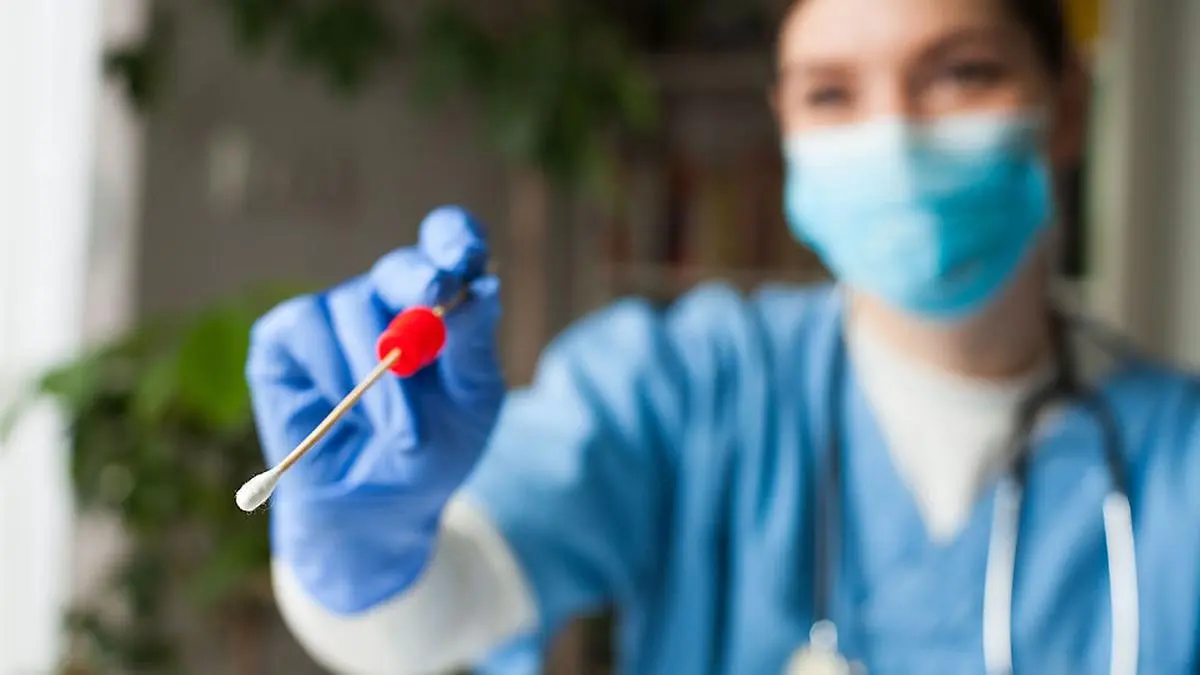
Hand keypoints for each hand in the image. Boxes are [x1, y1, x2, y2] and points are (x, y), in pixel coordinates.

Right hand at [245, 205, 504, 612]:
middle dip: (418, 283)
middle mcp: (386, 298)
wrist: (377, 512)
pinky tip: (344, 413)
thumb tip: (482, 286)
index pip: (447, 244)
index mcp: (440, 303)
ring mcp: (333, 314)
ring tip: (400, 430)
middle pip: (401, 267)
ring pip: (352, 305)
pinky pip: (305, 329)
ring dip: (381, 373)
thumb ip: (473, 345)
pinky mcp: (284, 337)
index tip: (464, 257)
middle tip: (435, 298)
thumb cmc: (432, 452)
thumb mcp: (471, 403)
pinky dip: (333, 374)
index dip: (454, 238)